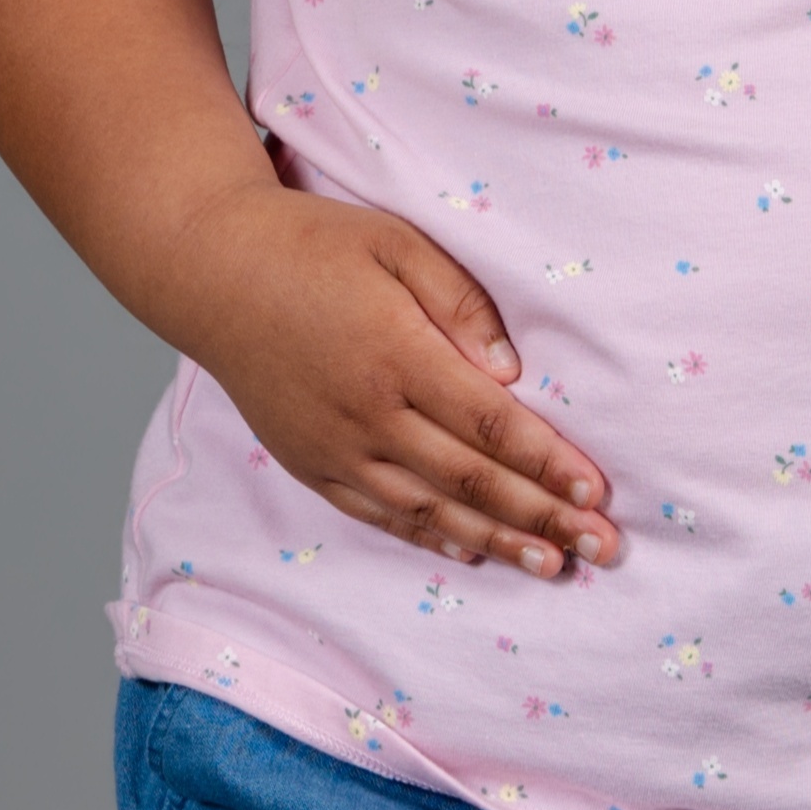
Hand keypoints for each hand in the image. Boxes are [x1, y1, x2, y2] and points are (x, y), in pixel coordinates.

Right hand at [181, 191, 622, 579]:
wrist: (210, 271)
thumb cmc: (312, 244)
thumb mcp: (396, 244)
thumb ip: (460, 303)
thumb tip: (513, 373)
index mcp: (396, 354)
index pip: (490, 424)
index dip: (547, 463)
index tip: (595, 492)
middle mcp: (366, 414)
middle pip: (471, 479)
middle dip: (542, 517)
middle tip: (601, 548)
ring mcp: (333, 446)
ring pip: (429, 509)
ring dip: (496, 541)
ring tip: (552, 565)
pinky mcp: (309, 462)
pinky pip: (378, 513)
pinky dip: (429, 535)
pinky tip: (472, 549)